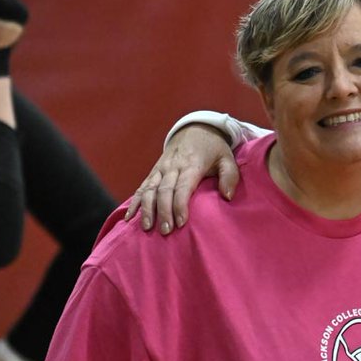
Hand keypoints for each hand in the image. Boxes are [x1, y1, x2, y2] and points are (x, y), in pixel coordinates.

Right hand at [124, 124, 238, 233]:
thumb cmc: (214, 148)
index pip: (183, 187)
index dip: (180, 205)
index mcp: (192, 165)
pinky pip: (141, 187)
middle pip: (164, 191)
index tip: (181, 223)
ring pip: (149, 189)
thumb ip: (230, 176)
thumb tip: (228, 196)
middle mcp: (172, 167)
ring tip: (147, 228)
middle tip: (166, 231)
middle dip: (163, 212)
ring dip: (147, 209)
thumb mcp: (228, 158)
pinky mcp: (153, 172)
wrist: (195, 129)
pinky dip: (134, 202)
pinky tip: (129, 217)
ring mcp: (160, 169)